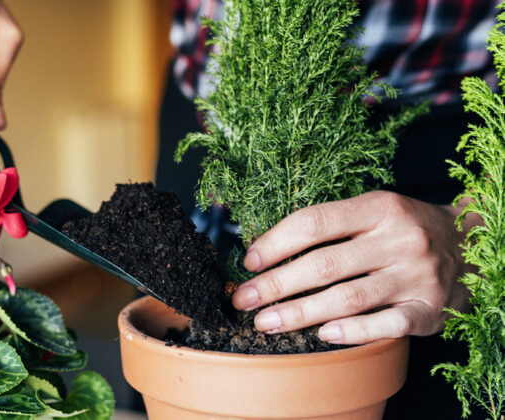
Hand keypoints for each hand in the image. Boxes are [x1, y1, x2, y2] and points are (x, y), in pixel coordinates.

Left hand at [231, 190, 478, 344]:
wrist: (471, 246)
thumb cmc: (403, 230)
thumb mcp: (373, 212)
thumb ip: (330, 226)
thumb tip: (265, 250)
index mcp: (380, 207)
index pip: (315, 222)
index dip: (276, 242)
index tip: (249, 261)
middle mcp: (399, 240)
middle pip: (325, 265)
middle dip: (276, 285)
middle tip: (244, 299)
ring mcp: (416, 276)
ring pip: (348, 298)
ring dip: (300, 314)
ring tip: (266, 323)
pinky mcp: (429, 309)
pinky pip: (386, 325)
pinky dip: (352, 331)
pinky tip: (323, 335)